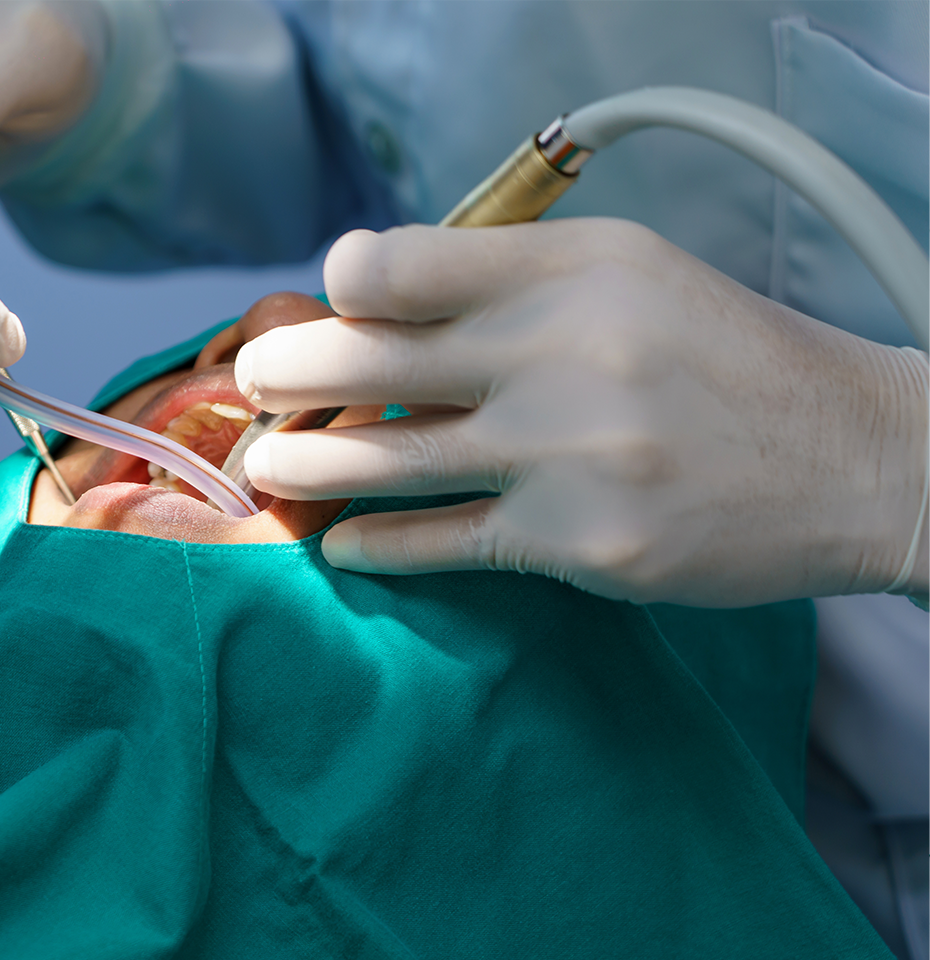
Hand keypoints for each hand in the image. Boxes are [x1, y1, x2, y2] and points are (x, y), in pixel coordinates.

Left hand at [232, 220, 928, 606]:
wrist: (854, 459)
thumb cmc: (725, 361)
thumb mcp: (632, 276)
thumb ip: (511, 282)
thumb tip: (374, 301)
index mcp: (576, 268)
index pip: (401, 265)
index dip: (342, 286)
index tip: (328, 305)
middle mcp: (564, 352)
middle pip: (370, 360)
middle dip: (287, 373)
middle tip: (252, 385)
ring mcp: (569, 454)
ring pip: (388, 460)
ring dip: (307, 466)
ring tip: (267, 468)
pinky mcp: (579, 544)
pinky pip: (442, 543)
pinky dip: (376, 546)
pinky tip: (339, 546)